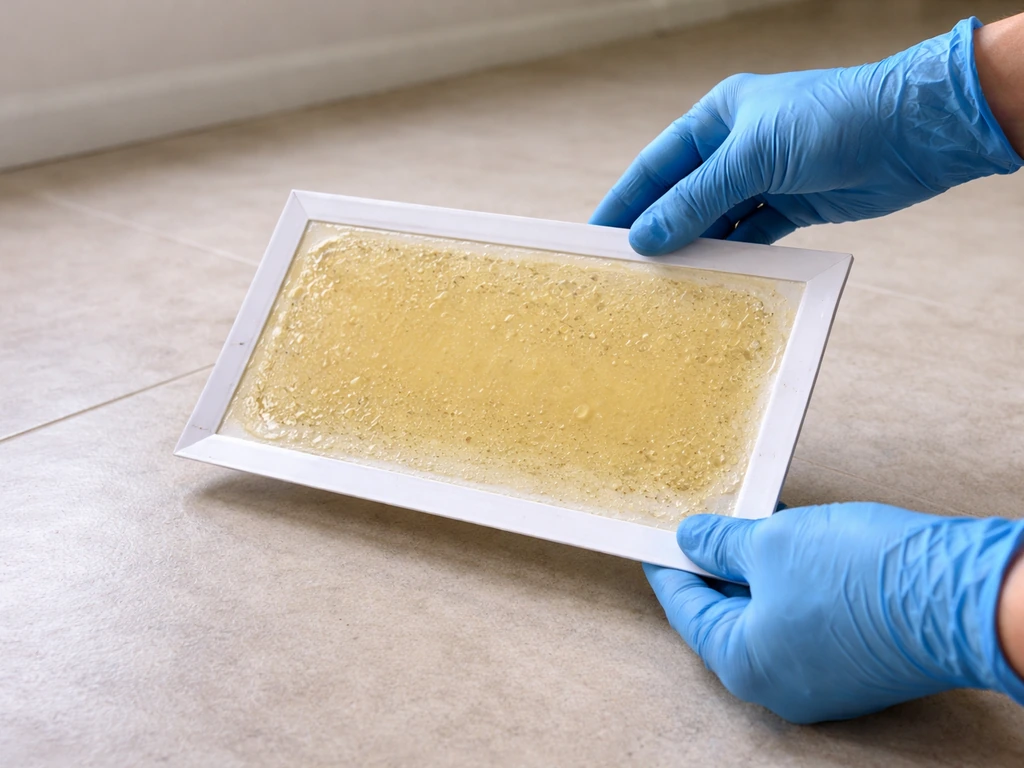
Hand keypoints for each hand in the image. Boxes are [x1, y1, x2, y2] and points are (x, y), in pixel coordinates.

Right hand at [590, 18, 1021, 252]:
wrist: (915, 132)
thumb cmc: (832, 121)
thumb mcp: (752, 157)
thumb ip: (696, 200)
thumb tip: (645, 238)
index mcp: (717, 119)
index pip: (656, 166)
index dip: (625, 200)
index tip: (595, 235)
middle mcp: (736, 148)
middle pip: (682, 196)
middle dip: (657, 230)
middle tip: (625, 271)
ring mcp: (766, 178)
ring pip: (715, 221)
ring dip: (695, 249)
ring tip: (665, 284)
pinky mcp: (795, 206)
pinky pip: (751, 236)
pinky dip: (734, 256)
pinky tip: (715, 278)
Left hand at [645, 504, 1023, 722]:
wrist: (962, 594)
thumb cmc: (861, 575)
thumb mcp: (771, 543)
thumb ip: (721, 543)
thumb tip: (693, 538)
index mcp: (744, 664)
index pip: (687, 609)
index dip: (670, 566)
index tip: (657, 541)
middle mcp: (781, 683)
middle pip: (728, 614)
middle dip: (716, 564)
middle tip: (703, 522)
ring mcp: (823, 677)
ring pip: (770, 613)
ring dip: (757, 567)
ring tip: (748, 520)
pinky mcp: (858, 660)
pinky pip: (806, 618)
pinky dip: (792, 581)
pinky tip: (792, 538)